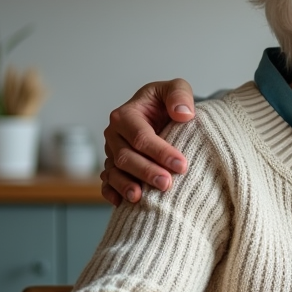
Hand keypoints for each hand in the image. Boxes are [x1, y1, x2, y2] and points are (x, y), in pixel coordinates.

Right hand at [100, 79, 195, 205]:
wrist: (161, 114)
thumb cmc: (168, 102)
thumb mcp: (176, 89)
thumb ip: (179, 95)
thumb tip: (183, 114)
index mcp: (126, 115)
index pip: (141, 136)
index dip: (160, 152)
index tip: (181, 165)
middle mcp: (114, 135)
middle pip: (125, 156)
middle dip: (146, 171)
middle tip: (167, 184)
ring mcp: (112, 152)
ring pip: (114, 171)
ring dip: (126, 185)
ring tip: (140, 198)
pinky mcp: (113, 167)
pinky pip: (107, 182)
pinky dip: (111, 192)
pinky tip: (121, 203)